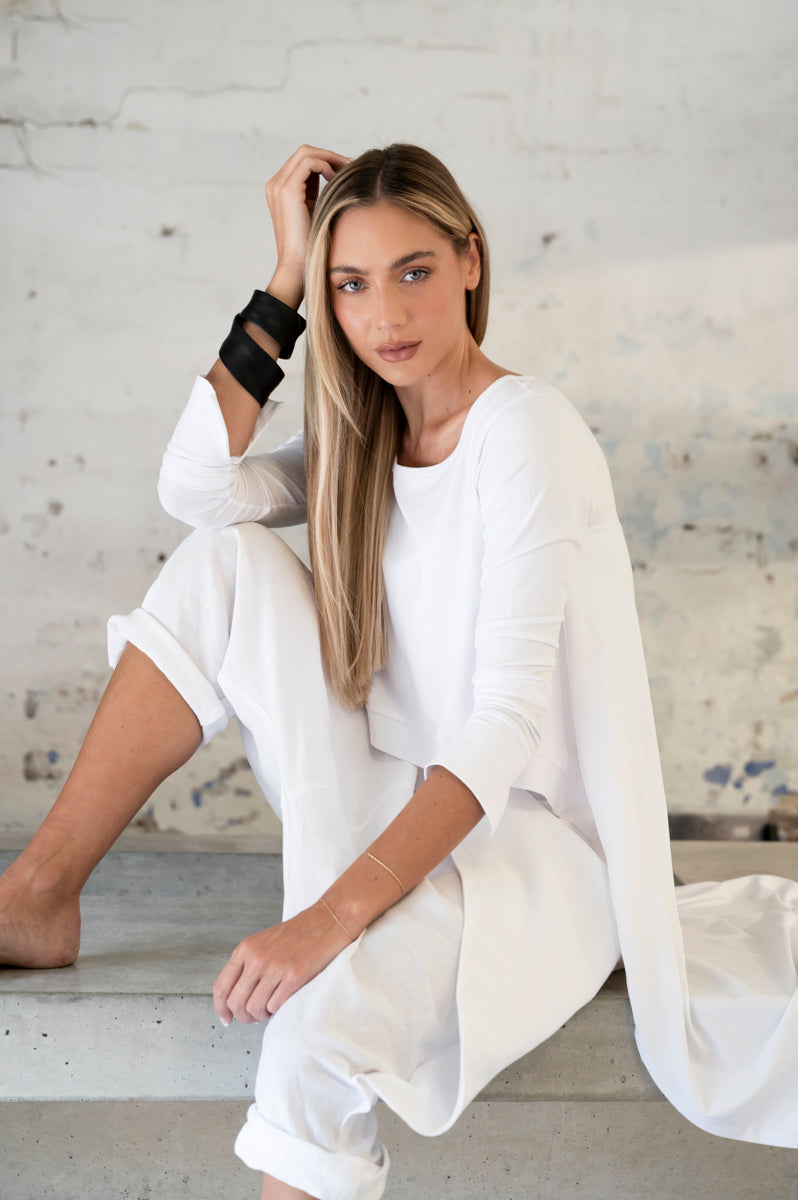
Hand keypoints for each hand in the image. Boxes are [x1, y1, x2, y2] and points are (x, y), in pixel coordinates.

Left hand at [212, 899, 354, 1024]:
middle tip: (254, 1016)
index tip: (227, 1019)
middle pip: (236, 1002)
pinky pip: (274, 1007)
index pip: (221, 987)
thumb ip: (248, 964)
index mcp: (246, 948)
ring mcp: (275, 967)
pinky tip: (282, 1003)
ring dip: (261, 1016)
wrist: (329, 920)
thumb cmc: (299, 933)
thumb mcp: (264, 942)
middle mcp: (257, 958)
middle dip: (243, 1016)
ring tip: (270, 1009)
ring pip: (254, 1008)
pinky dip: (276, 1011)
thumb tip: (237, 997)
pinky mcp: (294, 976)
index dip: (221, 1008)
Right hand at [265, 144, 350, 293]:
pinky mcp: (287, 190)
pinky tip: (336, 180)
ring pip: (306, 152)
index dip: (325, 160)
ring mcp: (278, 186)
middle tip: (351, 165)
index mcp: (279, 190)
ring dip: (330, 158)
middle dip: (330, 155)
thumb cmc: (309, 247)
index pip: (303, 161)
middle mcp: (275, 184)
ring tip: (347, 169)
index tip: (346, 169)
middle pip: (304, 152)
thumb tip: (338, 177)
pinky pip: (309, 162)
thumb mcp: (314, 213)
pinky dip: (326, 165)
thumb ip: (318, 194)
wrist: (297, 267)